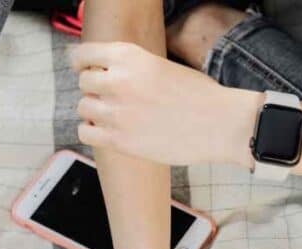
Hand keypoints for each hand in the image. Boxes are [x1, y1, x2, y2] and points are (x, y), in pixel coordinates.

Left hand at [70, 42, 258, 167]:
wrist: (219, 124)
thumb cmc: (199, 96)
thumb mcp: (161, 65)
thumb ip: (131, 69)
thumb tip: (107, 77)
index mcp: (129, 56)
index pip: (83, 54)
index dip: (82, 62)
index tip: (85, 69)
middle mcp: (118, 81)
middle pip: (83, 82)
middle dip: (94, 89)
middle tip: (110, 98)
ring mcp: (117, 112)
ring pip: (83, 107)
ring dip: (94, 111)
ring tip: (113, 116)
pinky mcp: (120, 140)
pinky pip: (86, 132)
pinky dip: (92, 131)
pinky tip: (107, 131)